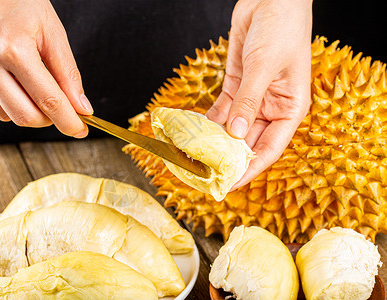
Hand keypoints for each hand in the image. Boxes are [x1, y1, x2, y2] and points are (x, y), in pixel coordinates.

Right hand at [0, 0, 92, 137]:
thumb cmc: (20, 5)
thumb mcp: (53, 33)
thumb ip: (68, 74)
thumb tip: (81, 109)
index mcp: (13, 49)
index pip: (48, 101)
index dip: (69, 121)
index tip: (80, 130)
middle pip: (24, 116)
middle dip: (47, 119)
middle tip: (57, 107)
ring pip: (4, 114)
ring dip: (24, 107)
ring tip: (26, 79)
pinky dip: (2, 99)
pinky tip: (3, 74)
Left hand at [206, 0, 311, 188]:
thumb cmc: (282, 28)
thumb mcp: (264, 67)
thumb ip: (248, 100)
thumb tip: (234, 133)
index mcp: (289, 109)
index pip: (269, 149)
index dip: (250, 169)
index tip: (230, 184)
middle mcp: (271, 107)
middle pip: (248, 142)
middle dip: (229, 158)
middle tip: (207, 175)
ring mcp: (252, 98)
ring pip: (233, 128)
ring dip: (216, 142)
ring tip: (196, 157)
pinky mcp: (236, 85)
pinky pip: (222, 109)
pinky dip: (210, 120)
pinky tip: (195, 131)